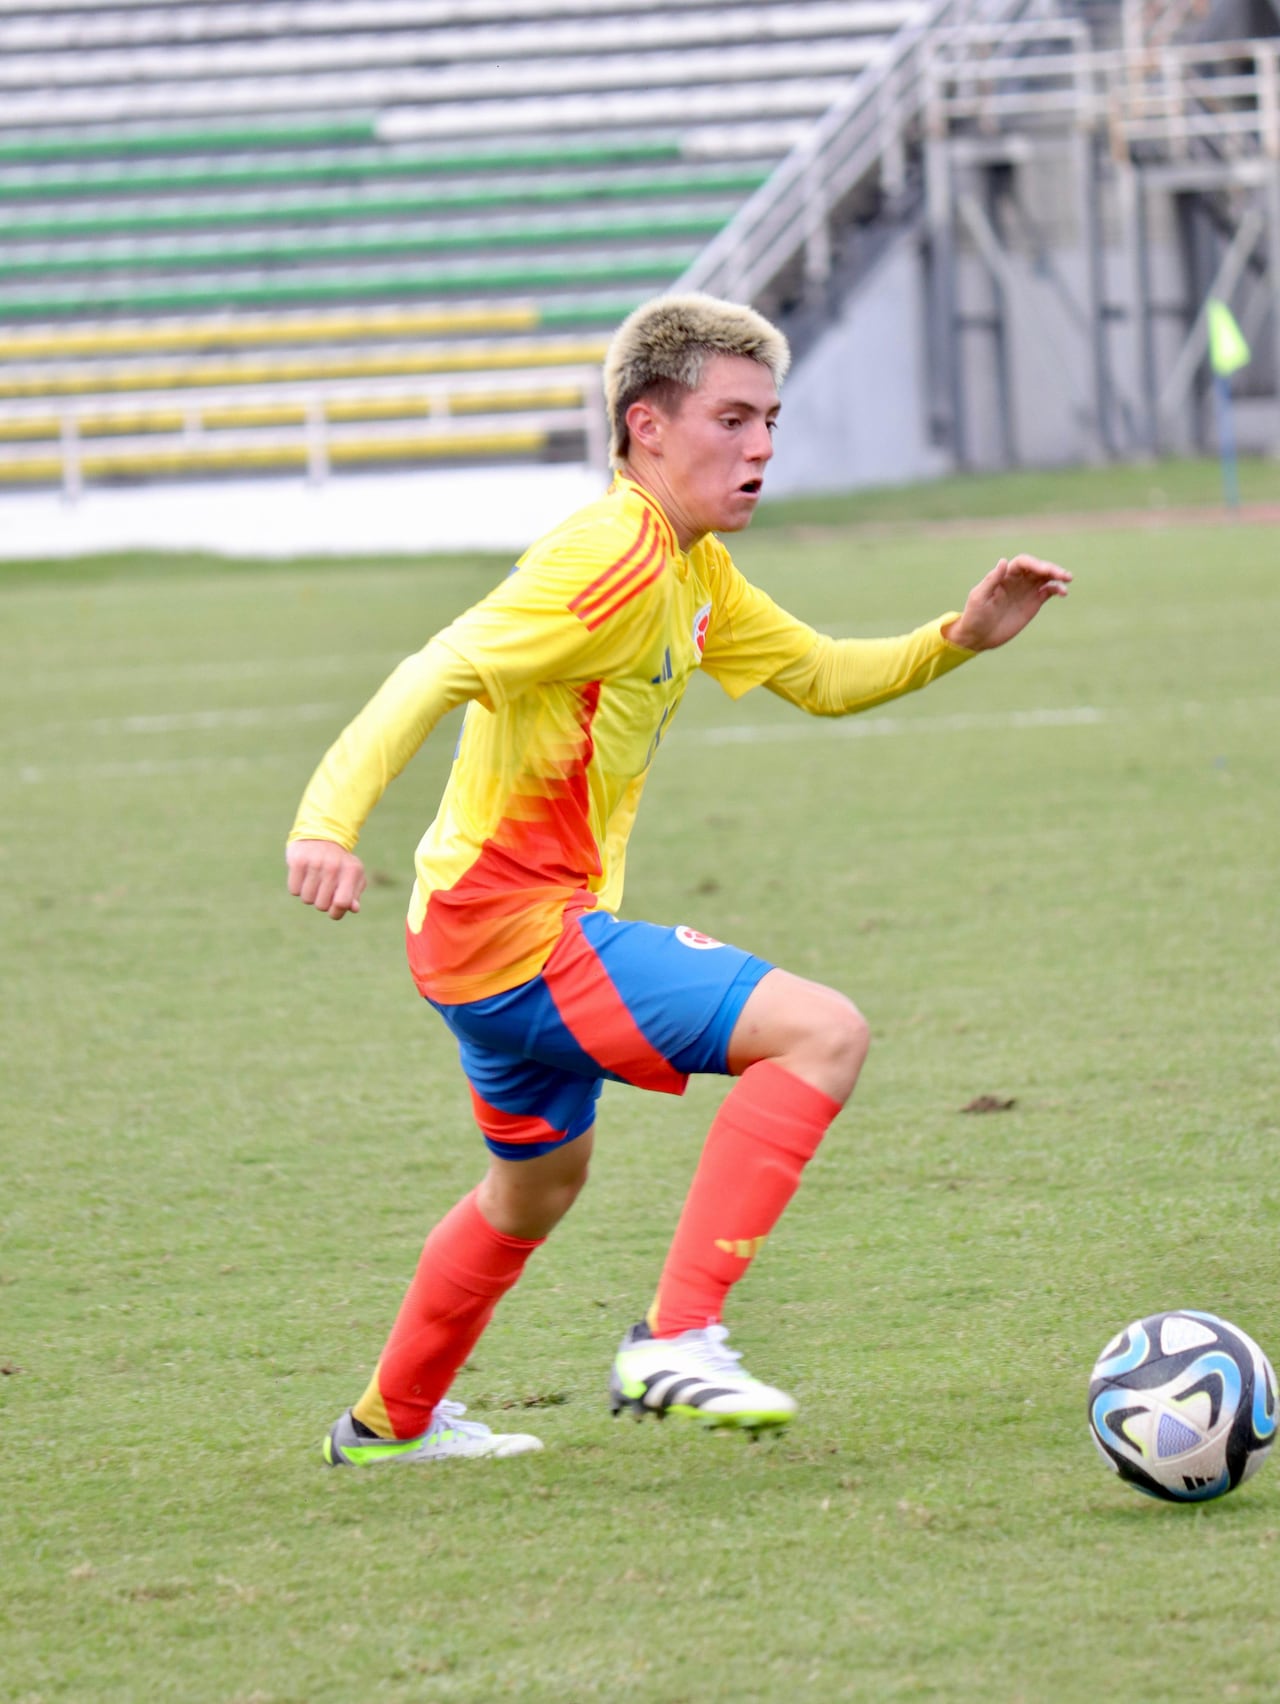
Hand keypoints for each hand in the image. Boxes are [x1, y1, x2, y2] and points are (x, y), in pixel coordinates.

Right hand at [286, 838, 366, 919]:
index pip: (342, 903)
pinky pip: (294, 890)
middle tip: (324, 889)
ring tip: (314, 881)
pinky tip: (304, 877)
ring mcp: (315, 862)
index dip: (336, 912)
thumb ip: (354, 894)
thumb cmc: (340, 863)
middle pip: (321, 905)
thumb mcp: (353, 876)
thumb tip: (354, 908)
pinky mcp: (298, 861)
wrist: (321, 835)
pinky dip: (297, 888)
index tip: (334, 907)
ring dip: (309, 895)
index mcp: (352, 870)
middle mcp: (333, 866)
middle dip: (321, 902)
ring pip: (306, 899)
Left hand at [943, 555, 1070, 651]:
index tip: (1044, 571)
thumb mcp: (979, 597)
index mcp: (1004, 576)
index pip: (1023, 563)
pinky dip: (1057, 589)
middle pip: (1038, 568)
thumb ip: (992, 580)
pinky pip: (1048, 591)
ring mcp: (1026, 591)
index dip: (1035, 564)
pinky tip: (1063, 593)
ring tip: (1068, 579)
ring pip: (1045, 578)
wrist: (979, 636)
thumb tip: (1004, 560)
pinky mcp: (1033, 603)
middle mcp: (1018, 580)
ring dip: (1057, 576)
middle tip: (1064, 575)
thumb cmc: (974, 615)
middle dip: (1051, 569)